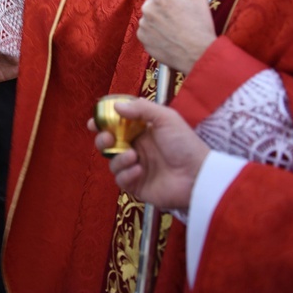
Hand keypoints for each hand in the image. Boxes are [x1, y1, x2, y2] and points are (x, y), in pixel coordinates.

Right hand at [89, 98, 209, 209]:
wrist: (198, 176)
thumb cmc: (185, 144)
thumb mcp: (166, 119)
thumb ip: (142, 109)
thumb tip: (116, 106)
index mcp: (141, 132)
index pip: (116, 126)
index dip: (103, 123)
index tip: (93, 122)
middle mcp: (136, 149)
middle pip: (108, 145)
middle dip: (103, 141)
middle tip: (108, 139)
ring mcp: (136, 168)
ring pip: (112, 163)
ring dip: (118, 158)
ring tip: (135, 156)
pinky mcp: (137, 186)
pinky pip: (120, 180)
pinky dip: (126, 174)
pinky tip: (140, 171)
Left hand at [138, 0, 215, 73]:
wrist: (198, 54)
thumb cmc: (200, 26)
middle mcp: (148, 8)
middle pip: (150, 2)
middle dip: (160, 7)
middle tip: (175, 16)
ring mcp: (143, 24)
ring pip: (148, 17)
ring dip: (157, 21)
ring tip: (173, 29)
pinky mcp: (142, 38)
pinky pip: (146, 31)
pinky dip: (154, 33)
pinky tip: (168, 38)